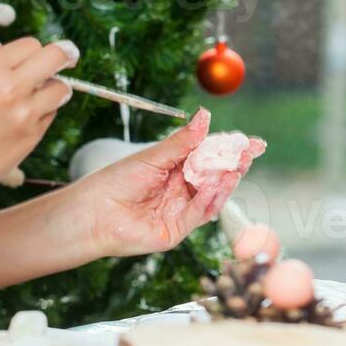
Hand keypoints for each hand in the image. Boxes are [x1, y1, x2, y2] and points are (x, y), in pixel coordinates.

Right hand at [0, 33, 77, 203]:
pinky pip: (52, 113)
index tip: (36, 53)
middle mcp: (10, 88)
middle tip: (68, 55)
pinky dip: (45, 110)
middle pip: (56, 57)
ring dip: (56, 86)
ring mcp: (24, 113)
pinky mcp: (32, 134)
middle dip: (64, 54)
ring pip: (62, 88)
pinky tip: (27, 113)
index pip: (31, 44)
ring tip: (43, 90)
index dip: (33, 49)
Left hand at [73, 108, 266, 257]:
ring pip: (212, 196)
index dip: (230, 149)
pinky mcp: (178, 229)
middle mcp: (183, 189)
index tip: (250, 141)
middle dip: (234, 164)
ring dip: (226, 182)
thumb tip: (205, 116)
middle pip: (216, 176)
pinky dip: (209, 199)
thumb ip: (183, 141)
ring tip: (237, 167)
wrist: (95, 212)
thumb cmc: (117, 180)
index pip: (210, 156)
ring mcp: (182, 210)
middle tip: (250, 152)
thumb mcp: (154, 156)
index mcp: (177, 168)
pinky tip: (216, 185)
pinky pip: (199, 214)